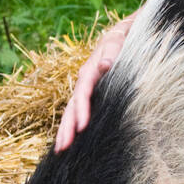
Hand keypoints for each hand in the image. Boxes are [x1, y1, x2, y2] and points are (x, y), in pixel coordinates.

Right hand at [53, 18, 132, 152]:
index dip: (81, 110)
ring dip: (65, 130)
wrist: (123, 33)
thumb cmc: (123, 38)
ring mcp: (86, 89)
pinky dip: (73, 126)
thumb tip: (105, 64)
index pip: (83, 92)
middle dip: (66, 127)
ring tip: (60, 150)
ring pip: (71, 111)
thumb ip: (113, 51)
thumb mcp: (119, 40)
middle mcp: (84, 81)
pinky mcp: (92, 95)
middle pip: (71, 106)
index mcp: (90, 70)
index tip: (82, 127)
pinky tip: (71, 140)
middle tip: (62, 148)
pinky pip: (78, 112)